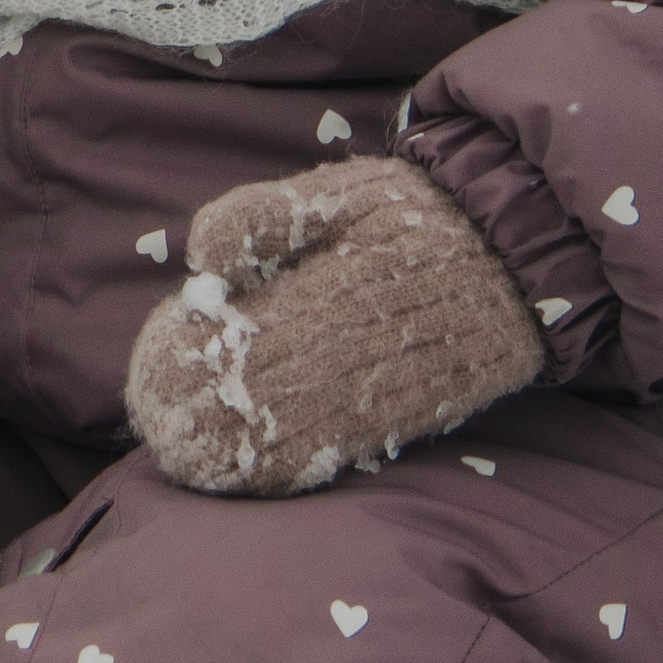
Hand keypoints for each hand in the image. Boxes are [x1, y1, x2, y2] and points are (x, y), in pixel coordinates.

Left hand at [124, 159, 542, 495]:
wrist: (508, 255)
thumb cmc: (410, 214)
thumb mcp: (336, 192)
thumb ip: (263, 215)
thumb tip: (200, 257)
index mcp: (332, 297)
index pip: (243, 345)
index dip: (189, 361)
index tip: (156, 359)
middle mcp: (353, 358)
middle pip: (258, 406)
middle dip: (199, 417)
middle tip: (154, 419)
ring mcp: (378, 399)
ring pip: (289, 445)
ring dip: (229, 453)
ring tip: (180, 451)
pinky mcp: (397, 422)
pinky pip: (328, 459)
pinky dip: (277, 471)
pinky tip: (237, 469)